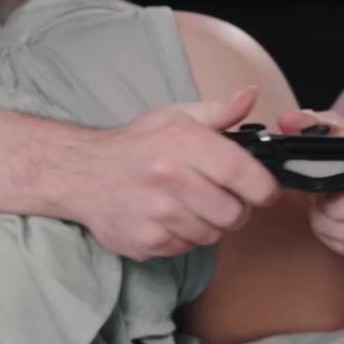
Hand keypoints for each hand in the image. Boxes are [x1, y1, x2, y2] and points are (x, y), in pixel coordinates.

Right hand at [66, 88, 280, 258]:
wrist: (81, 173)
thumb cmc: (134, 145)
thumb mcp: (174, 117)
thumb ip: (218, 112)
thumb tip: (250, 96)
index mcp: (183, 143)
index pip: (245, 175)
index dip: (263, 188)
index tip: (261, 190)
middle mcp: (171, 179)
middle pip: (234, 214)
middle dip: (234, 209)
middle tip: (218, 198)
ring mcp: (157, 214)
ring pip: (211, 235)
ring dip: (206, 224)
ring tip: (186, 206)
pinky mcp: (146, 241)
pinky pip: (185, 248)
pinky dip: (181, 237)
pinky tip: (165, 218)